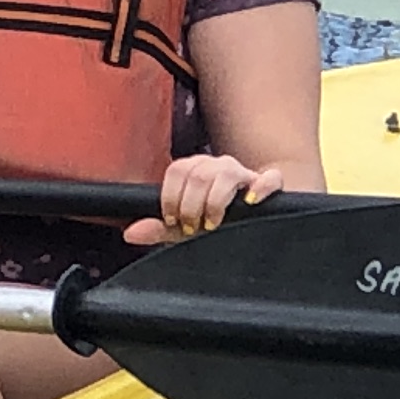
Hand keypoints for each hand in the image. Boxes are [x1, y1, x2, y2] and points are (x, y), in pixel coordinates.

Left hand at [124, 151, 279, 245]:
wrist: (254, 221)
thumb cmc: (216, 223)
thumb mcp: (185, 230)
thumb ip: (159, 230)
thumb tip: (130, 233)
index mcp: (196, 170)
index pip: (177, 169)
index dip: (171, 197)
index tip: (172, 220)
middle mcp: (218, 165)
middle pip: (198, 173)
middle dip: (190, 205)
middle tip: (193, 228)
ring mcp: (244, 172)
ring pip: (226, 173)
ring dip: (215, 202)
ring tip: (213, 224)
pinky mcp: (269, 183)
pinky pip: (269, 178)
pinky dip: (261, 187)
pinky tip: (250, 202)